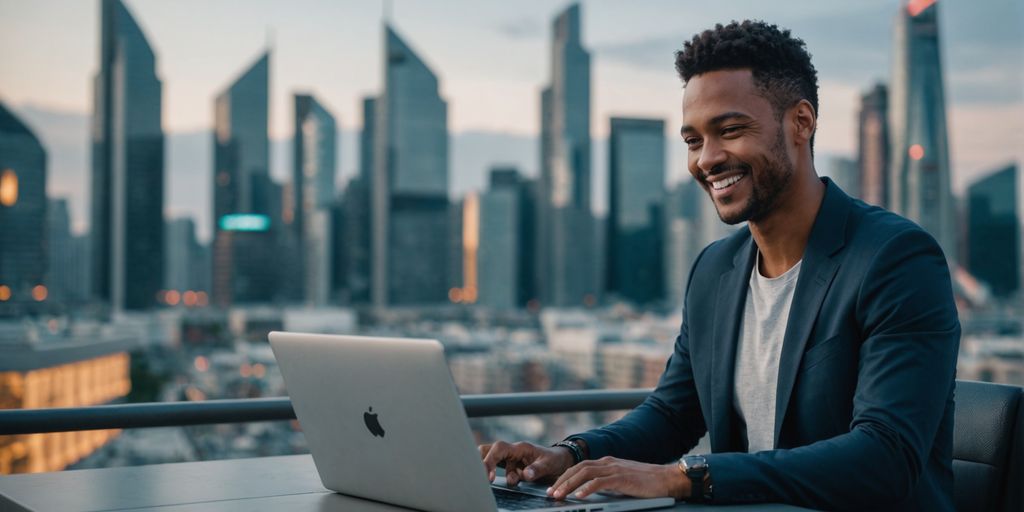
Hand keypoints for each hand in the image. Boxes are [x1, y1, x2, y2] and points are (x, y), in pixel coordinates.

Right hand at [479, 440, 574, 486]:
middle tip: (483, 478)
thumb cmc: (553, 460)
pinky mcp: (509, 466)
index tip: (490, 477)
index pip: (499, 449)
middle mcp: (511, 452)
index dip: (491, 461)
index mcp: (519, 448)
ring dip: (489, 470)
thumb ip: (537, 469)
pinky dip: (493, 474)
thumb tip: (525, 475)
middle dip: (482, 463)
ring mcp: (509, 459)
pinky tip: (494, 482)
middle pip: (488, 450)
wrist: (558, 461)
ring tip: (492, 480)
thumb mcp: (549, 464)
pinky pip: (496, 468)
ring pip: (490, 459)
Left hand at [547, 456, 688, 500]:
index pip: (580, 467)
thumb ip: (607, 483)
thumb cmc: (647, 482)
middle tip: (551, 493)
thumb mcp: (622, 480)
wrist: (667, 479)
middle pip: (578, 468)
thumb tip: (590, 492)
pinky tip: (580, 495)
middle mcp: (608, 462)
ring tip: (560, 495)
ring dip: (570, 485)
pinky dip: (587, 488)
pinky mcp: (622, 478)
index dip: (565, 477)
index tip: (554, 488)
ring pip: (585, 474)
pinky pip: (600, 482)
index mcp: (607, 462)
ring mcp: (615, 469)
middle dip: (562, 481)